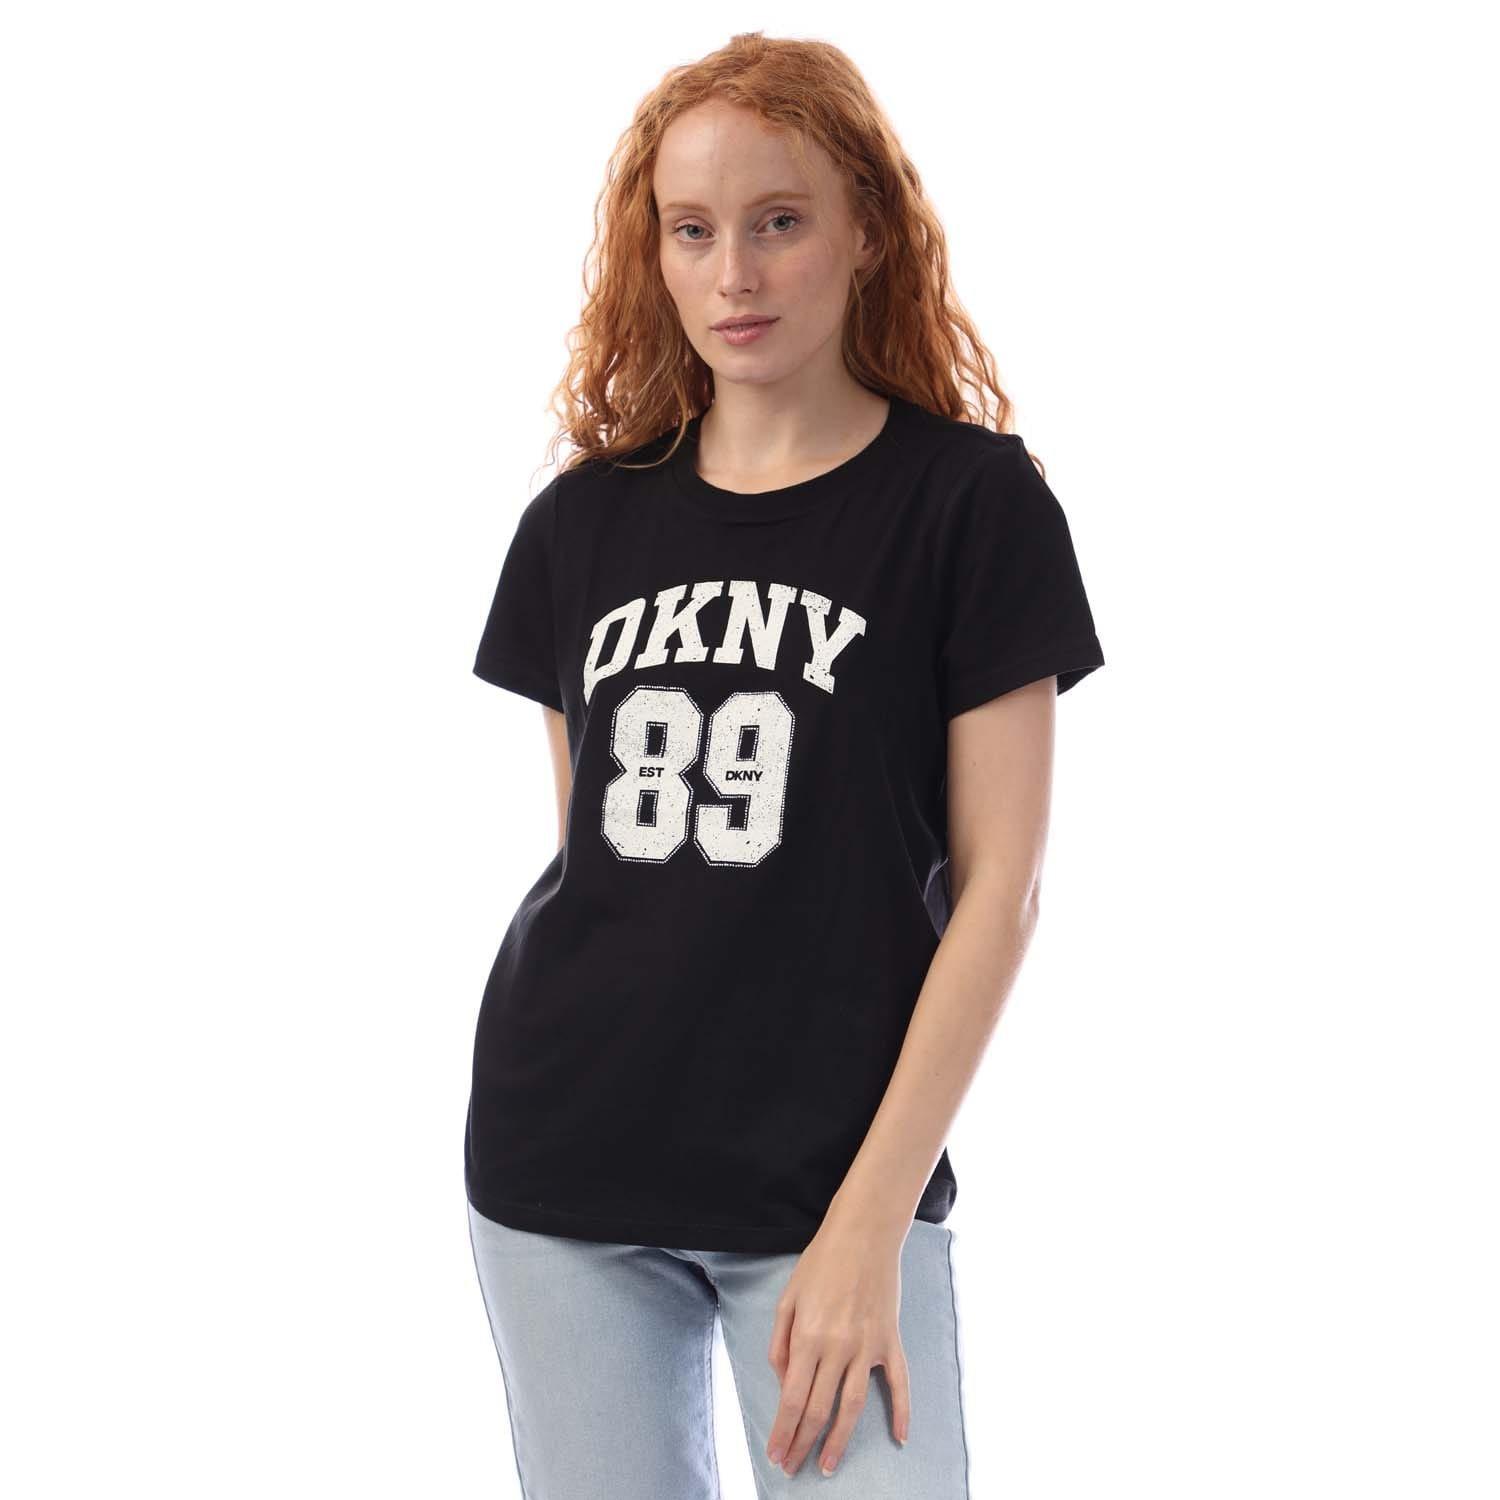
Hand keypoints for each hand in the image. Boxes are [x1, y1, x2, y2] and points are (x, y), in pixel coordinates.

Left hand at [763, 1213, 910, 1477]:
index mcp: (808, 1337)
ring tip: (827, 1465)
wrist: (864, 1233)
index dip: (783, 1431)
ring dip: (839, 1441)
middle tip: (792, 1468)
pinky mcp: (890, 1341)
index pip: (791, 1399)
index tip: (775, 1454)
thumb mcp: (788, 1297)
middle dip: (802, 1443)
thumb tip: (782, 1381)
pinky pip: (899, 1383)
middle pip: (818, 1409)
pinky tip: (899, 1438)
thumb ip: (780, 1343)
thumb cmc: (821, 1262)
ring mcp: (868, 1347)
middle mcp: (838, 1348)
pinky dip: (902, 1412)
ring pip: (853, 1407)